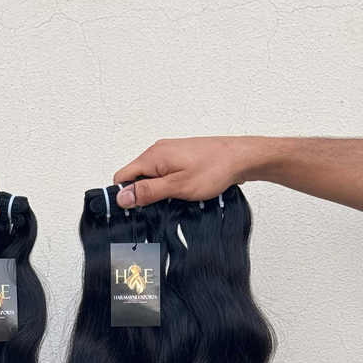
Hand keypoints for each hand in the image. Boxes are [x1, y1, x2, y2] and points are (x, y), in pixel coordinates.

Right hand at [113, 137, 268, 207]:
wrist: (240, 158)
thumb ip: (148, 191)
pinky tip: (179, 194)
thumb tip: (121, 197)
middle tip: (158, 208)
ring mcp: (169, 154)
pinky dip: (167, 186)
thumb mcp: (177, 186)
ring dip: (156, 192)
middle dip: (141, 195)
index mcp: (152, 156)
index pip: (122, 177)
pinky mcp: (179, 158)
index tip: (133, 211)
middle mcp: (157, 151)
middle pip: (135, 177)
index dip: (123, 196)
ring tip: (172, 201)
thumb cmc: (214, 169)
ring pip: (150, 177)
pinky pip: (163, 174)